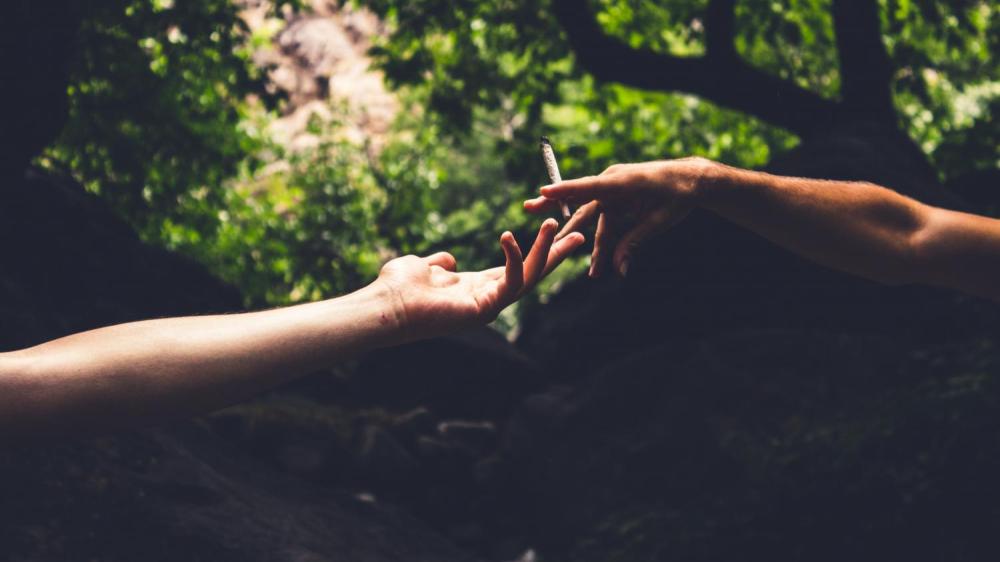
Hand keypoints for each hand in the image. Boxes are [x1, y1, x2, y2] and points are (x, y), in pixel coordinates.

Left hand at [374, 219, 584, 339]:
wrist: (386, 307)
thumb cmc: (397, 289)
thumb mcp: (424, 266)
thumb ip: (440, 263)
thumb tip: (448, 260)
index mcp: (477, 289)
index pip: (516, 269)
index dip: (537, 252)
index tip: (556, 233)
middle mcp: (488, 299)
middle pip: (532, 274)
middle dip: (556, 254)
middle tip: (580, 234)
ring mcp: (489, 306)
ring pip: (529, 276)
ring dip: (545, 250)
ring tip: (553, 222)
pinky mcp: (485, 309)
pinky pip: (511, 281)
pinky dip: (514, 257)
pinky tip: (509, 236)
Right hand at [523, 157, 716, 276]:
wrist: (691, 180)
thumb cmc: (678, 196)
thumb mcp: (659, 222)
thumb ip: (634, 242)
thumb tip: (619, 270)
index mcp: (622, 182)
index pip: (588, 188)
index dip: (565, 191)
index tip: (543, 192)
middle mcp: (612, 184)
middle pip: (578, 200)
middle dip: (552, 206)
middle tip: (528, 207)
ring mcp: (613, 192)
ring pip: (591, 220)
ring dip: (582, 242)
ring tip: (558, 256)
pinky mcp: (617, 200)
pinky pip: (604, 223)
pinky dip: (602, 242)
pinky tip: (600, 264)